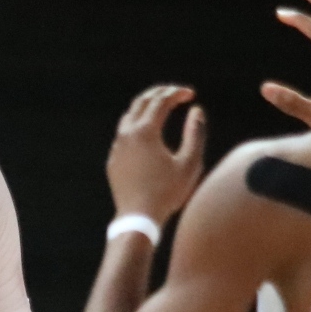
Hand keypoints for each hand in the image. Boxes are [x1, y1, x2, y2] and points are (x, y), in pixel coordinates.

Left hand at [107, 87, 205, 225]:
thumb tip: (196, 111)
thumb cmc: (167, 192)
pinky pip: (124, 134)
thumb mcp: (189, 163)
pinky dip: (137, 125)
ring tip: (161, 107)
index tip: (191, 94)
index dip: (177, 94)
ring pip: (130, 116)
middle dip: (160, 93)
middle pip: (142, 102)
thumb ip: (195, 133)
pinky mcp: (114, 160)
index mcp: (145, 131)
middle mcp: (127, 134)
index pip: (161, 101)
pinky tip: (147, 133)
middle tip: (175, 92)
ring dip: (146, 107)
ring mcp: (117, 147)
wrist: (138, 218)